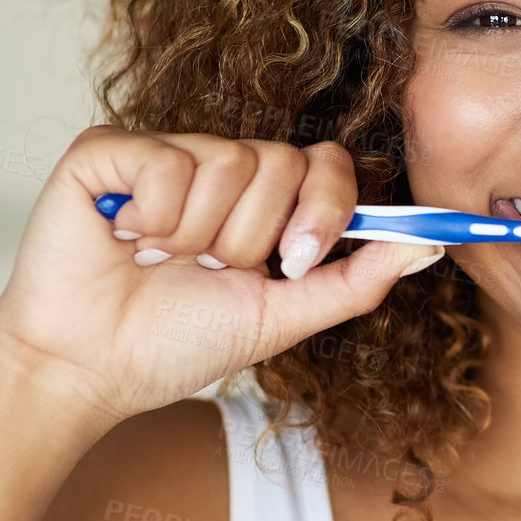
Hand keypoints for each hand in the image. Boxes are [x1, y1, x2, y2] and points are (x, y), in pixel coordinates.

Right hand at [0, 126, 441, 426]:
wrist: (92, 369)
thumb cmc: (176, 344)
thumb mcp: (284, 317)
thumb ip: (355, 281)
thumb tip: (428, 246)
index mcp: (265, 203)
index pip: (326, 163)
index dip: (324, 207)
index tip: (296, 260)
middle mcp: (220, 168)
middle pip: (284, 162)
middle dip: (252, 238)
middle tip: (208, 269)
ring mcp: (166, 154)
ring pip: (229, 161)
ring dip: (199, 235)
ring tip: (161, 260)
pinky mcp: (109, 151)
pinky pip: (167, 161)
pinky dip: (151, 216)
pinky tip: (123, 238)